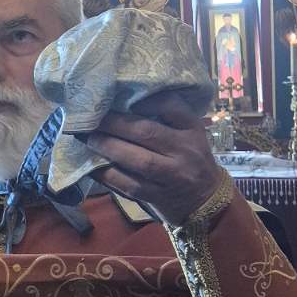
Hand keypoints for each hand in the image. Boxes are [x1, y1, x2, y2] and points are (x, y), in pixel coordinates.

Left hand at [83, 92, 223, 224]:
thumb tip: (121, 102)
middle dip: (115, 124)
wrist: (207, 200)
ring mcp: (173, 176)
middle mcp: (185, 151)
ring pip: (139, 160)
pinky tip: (92, 166)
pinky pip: (130, 185)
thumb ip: (166, 119)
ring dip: (110, 148)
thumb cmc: (190, 159)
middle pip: (148, 132)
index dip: (144, 100)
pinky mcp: (159, 196)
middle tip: (92, 118)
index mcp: (192, 130)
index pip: (172, 106)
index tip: (120, 96)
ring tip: (90, 139)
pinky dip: (108, 174)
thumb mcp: (189, 134)